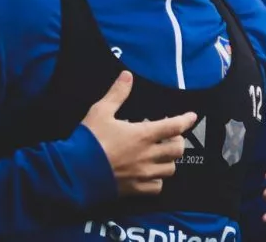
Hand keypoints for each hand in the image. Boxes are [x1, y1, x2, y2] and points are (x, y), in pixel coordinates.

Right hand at [82, 70, 197, 196]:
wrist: (72, 172)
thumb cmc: (88, 140)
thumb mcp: (100, 112)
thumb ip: (117, 94)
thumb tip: (127, 76)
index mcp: (142, 135)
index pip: (174, 126)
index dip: (186, 120)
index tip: (192, 116)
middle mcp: (147, 155)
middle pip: (177, 150)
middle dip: (177, 142)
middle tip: (169, 137)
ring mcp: (142, 174)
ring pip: (169, 169)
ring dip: (168, 161)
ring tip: (160, 155)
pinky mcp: (134, 189)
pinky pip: (156, 187)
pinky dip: (157, 181)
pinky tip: (151, 174)